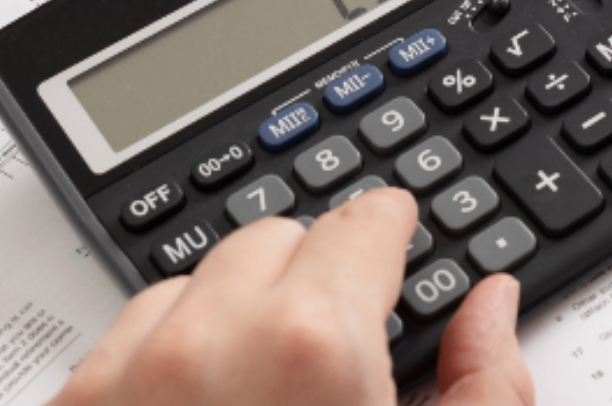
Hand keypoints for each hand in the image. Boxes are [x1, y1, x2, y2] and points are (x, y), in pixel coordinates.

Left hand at [52, 189, 534, 405]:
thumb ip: (488, 386)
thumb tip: (492, 309)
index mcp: (312, 345)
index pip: (366, 222)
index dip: (395, 235)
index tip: (399, 246)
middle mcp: (204, 346)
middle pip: (277, 238)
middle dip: (315, 277)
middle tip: (342, 348)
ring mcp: (124, 382)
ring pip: (192, 282)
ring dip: (232, 313)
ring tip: (268, 390)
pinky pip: (120, 339)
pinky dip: (164, 358)